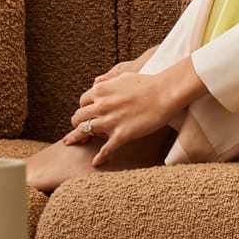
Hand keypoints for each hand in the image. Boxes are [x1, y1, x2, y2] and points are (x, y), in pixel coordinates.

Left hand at [64, 57, 205, 166]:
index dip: (84, 108)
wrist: (165, 93)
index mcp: (101, 90)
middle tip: (78, 129)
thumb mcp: (123, 75)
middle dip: (77, 123)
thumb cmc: (148, 83)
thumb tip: (96, 81)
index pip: (83, 101)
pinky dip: (99, 157)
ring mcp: (109, 121)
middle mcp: (101, 106)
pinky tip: (95, 163)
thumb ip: (108, 79)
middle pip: (78, 117)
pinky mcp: (121, 135)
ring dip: (77, 138)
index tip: (87, 113)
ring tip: (72, 143)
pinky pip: (105, 149)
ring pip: (84, 131)